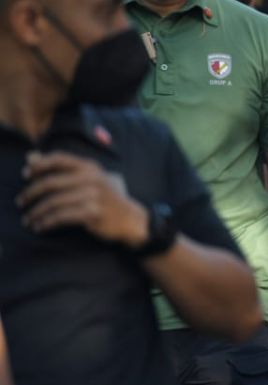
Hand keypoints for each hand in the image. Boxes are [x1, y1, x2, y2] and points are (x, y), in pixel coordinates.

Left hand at [17, 152, 148, 247]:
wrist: (131, 219)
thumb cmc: (106, 197)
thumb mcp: (89, 178)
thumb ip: (61, 168)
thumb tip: (30, 157)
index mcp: (90, 167)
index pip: (59, 159)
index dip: (38, 166)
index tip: (25, 175)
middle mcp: (91, 179)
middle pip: (51, 183)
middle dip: (31, 193)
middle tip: (21, 202)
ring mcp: (93, 197)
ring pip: (54, 203)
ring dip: (37, 213)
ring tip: (29, 220)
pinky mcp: (92, 214)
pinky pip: (61, 217)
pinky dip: (47, 223)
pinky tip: (41, 227)